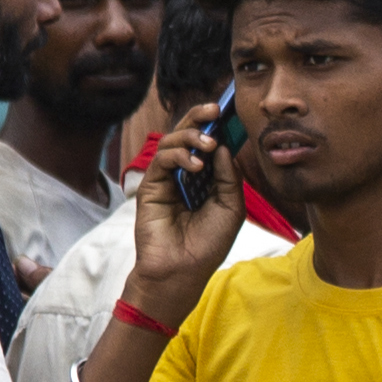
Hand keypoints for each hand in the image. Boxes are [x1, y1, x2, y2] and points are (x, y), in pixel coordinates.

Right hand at [124, 92, 251, 315]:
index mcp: (205, 178)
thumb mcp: (231, 207)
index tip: (230, 111)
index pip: (209, 143)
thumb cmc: (207, 244)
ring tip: (208, 145)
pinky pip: (162, 159)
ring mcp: (166, 179)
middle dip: (201, 118)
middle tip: (215, 110)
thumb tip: (224, 145)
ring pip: (172, 140)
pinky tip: (195, 165)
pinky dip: (179, 155)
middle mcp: (184, 174)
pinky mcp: (151, 186)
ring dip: (192, 136)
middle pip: (188, 134)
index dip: (218, 125)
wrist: (182, 271)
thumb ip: (230, 176)